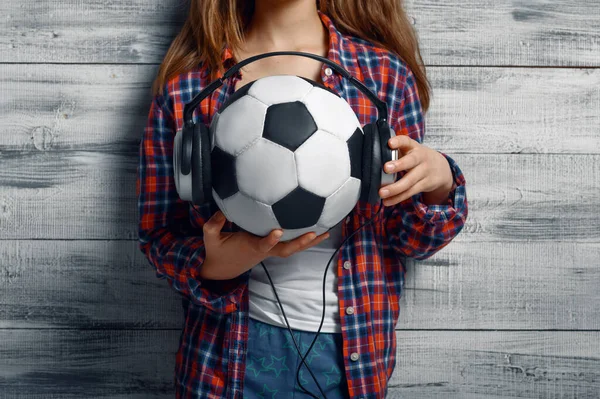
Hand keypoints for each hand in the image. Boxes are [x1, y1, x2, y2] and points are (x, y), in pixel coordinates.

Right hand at [201, 211, 329, 279]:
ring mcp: (269, 251)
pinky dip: (303, 240)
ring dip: (308, 242)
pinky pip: (290, 245)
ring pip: (291, 248)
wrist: (220, 270)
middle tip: (315, 233)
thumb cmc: (216, 251)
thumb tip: (223, 210)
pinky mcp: (271, 249)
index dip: (270, 240)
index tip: (278, 231)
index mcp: (250, 247)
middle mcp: (263, 250)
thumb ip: (213, 224)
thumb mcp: (209, 237)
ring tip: (326, 232)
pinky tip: (316, 231)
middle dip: (300, 242)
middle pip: (285, 250)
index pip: (262, 245)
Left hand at [378, 130, 453, 206]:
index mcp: (413, 147)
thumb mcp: (410, 150)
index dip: (398, 141)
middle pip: (411, 161)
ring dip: (395, 188)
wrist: (441, 168)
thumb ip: (395, 151)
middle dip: (399, 165)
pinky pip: (410, 192)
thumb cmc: (417, 157)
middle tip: (386, 168)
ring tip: (382, 192)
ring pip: (409, 181)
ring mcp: (424, 172)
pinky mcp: (425, 184)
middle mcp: (420, 158)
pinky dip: (397, 198)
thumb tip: (372, 155)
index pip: (406, 141)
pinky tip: (387, 201)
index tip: (390, 143)